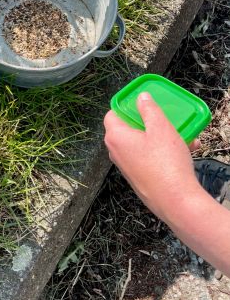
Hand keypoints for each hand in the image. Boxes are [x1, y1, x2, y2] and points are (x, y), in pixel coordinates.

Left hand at [103, 92, 200, 222]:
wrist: (175, 201)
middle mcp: (116, 152)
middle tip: (166, 119)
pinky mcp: (138, 177)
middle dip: (150, 122)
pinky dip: (163, 152)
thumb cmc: (165, 164)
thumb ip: (149, 109)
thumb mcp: (160, 127)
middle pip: (129, 128)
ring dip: (162, 137)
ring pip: (142, 143)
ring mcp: (126, 167)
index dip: (126, 106)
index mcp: (116, 137)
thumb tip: (141, 97)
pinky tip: (186, 150)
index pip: (112, 114)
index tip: (141, 103)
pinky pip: (148, 158)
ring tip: (184, 135)